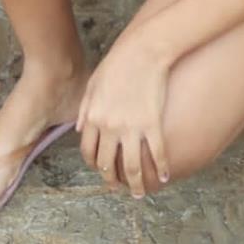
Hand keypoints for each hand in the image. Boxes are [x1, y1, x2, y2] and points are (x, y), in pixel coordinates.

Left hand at [76, 32, 170, 197]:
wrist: (144, 51)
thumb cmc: (118, 63)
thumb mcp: (93, 84)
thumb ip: (84, 109)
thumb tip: (78, 129)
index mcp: (93, 118)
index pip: (89, 151)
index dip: (94, 165)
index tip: (102, 170)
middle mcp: (110, 127)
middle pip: (108, 164)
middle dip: (112, 180)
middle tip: (119, 187)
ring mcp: (132, 128)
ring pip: (132, 166)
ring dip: (136, 184)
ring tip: (140, 192)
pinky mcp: (152, 124)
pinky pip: (157, 152)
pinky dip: (162, 167)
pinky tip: (166, 176)